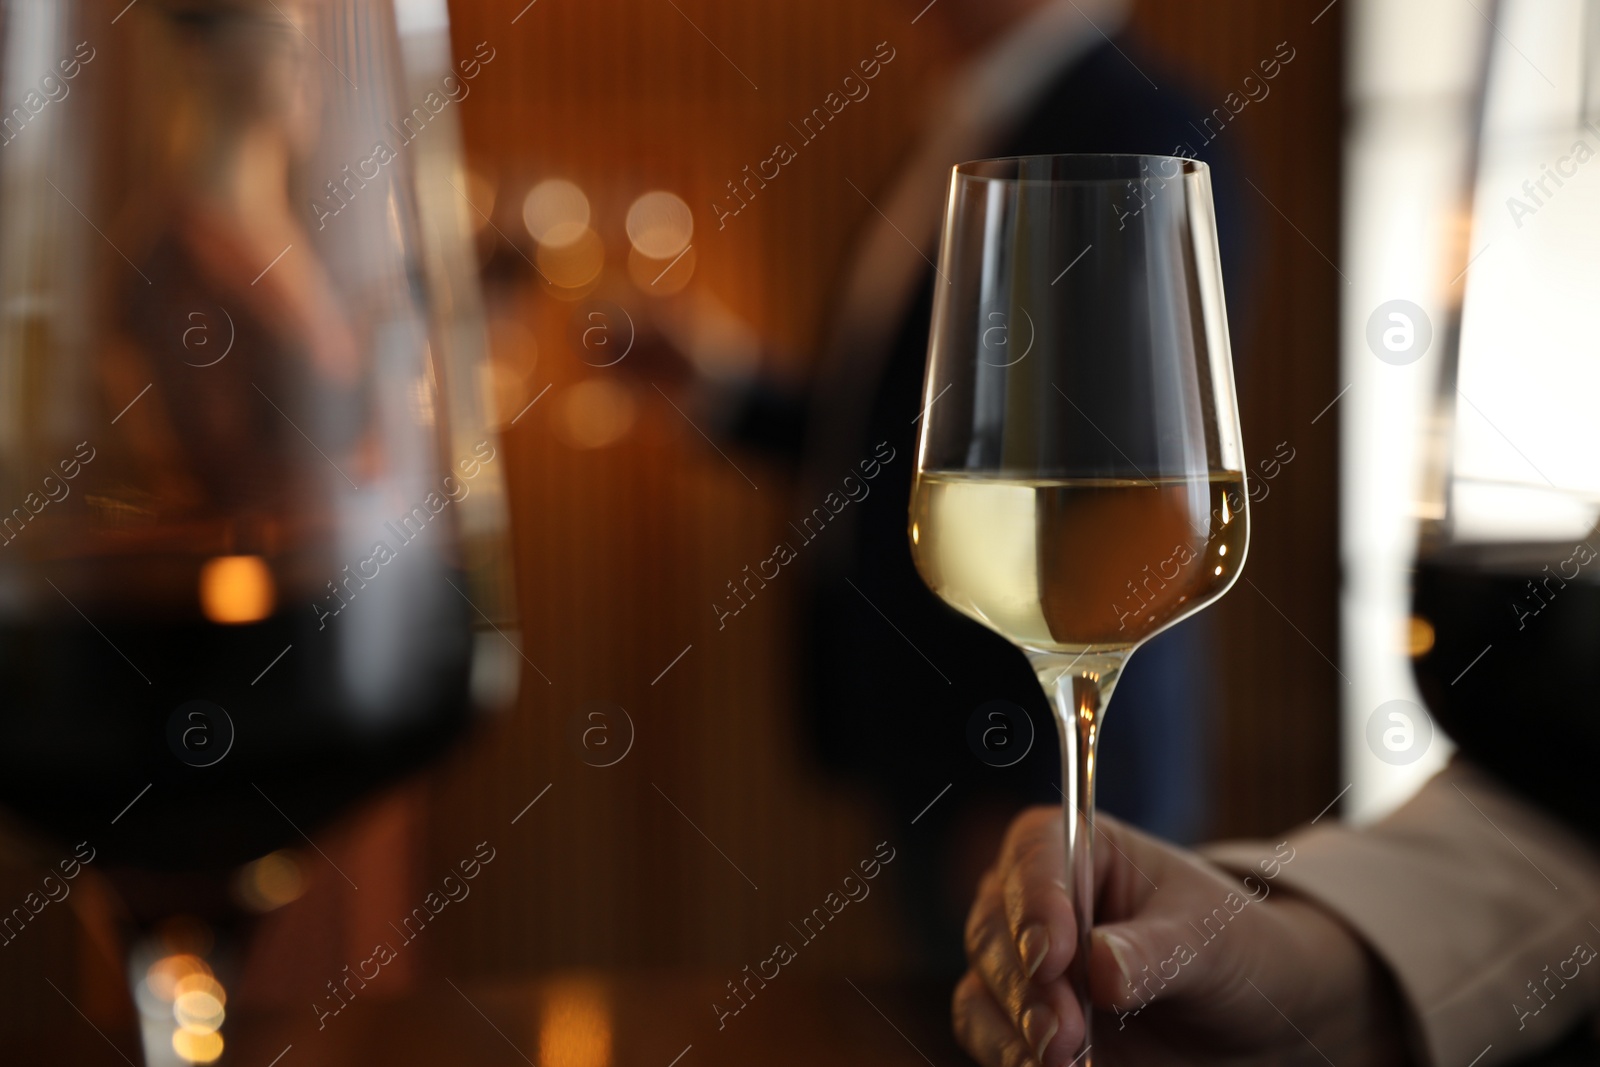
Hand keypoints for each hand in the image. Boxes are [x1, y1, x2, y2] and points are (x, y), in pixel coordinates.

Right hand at [952, 806, 1410, 1065]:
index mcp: (1076, 847)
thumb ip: (1156, 950)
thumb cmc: (1227, 948)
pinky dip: (1010, 1054)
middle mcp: (1032, 898)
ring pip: (982, 987)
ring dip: (1015, 1029)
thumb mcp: (1209, 941)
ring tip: (1064, 1062)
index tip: (1052, 956)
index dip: (1035, 904)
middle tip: (1064, 1034)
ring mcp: (1019, 960)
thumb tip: (1099, 966)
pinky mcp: (1017, 1017)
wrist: (1238, 1017)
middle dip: (1026, 985)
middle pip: (995, 928)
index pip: (1035, 855)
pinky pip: (987, 1033)